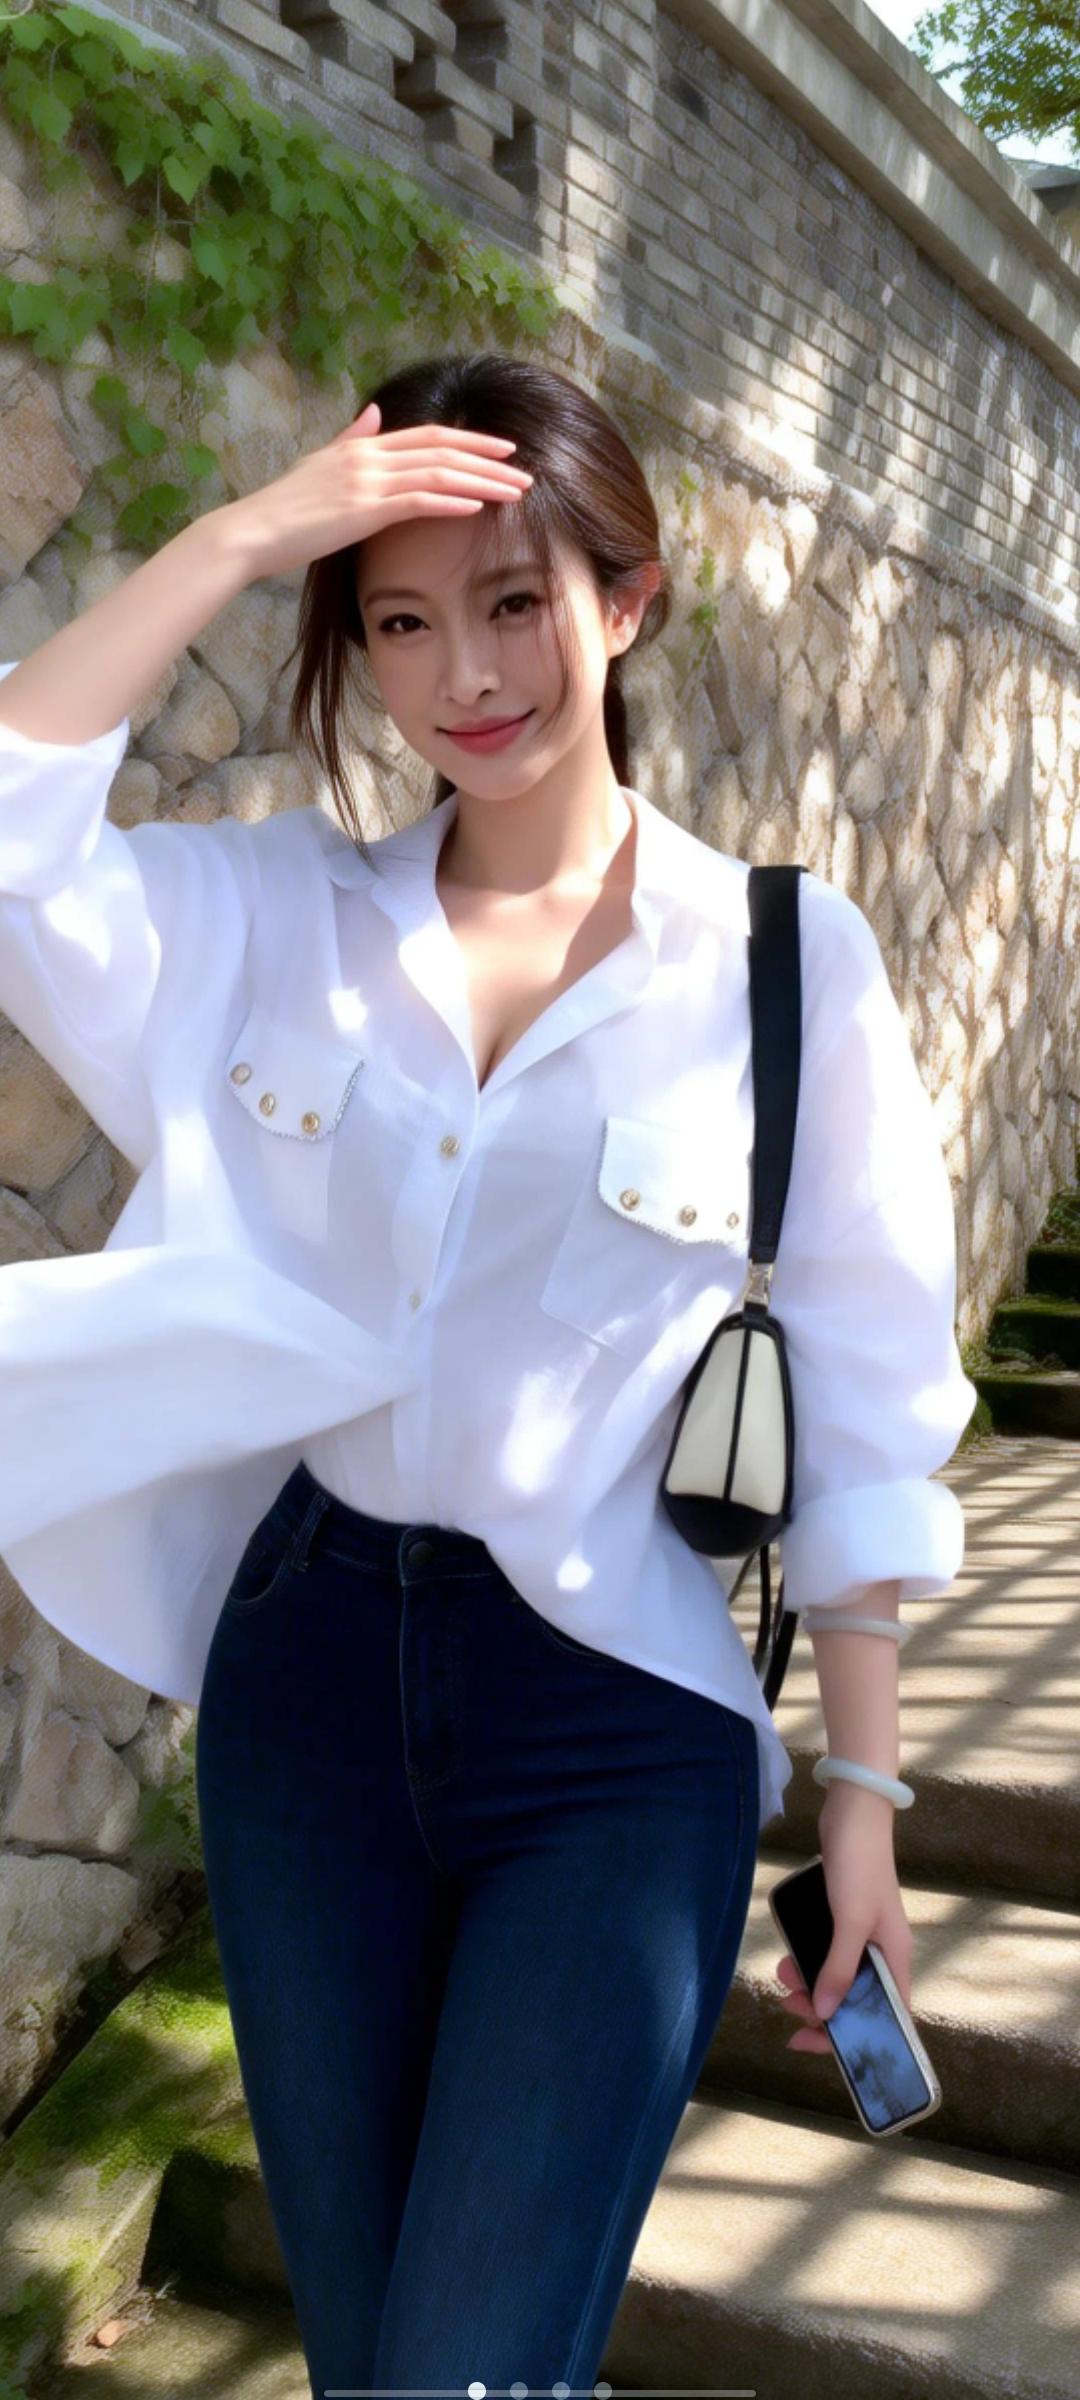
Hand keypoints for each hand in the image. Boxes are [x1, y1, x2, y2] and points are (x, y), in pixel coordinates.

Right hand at [225, 401, 533, 580]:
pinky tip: (476, 506)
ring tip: (515, 492)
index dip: (470, 439)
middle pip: (442, 450)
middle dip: (488, 460)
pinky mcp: (363, 510)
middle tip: (524, 472)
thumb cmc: (283, 507)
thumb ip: (351, 438)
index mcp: (363, 446)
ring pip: (438, 474)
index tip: (503, 449)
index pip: (428, 435)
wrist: (254, 531)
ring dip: (481, 482)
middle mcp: (369, 456)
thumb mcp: (319, 464)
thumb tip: (373, 413)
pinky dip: (449, 501)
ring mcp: (367, 481)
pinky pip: (416, 501)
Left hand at [775, 1785, 913, 2052]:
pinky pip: (825, 1953)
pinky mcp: (843, 1918)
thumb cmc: (860, 1866)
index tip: (817, 2043)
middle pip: (856, 2000)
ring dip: (810, 1985)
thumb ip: (838, 1969)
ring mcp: (862, 1934)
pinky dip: (807, 1961)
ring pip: (837, 1978)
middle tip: (789, 2004)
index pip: (886, 2017)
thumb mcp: (849, 1921)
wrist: (853, 1812)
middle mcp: (881, 1952)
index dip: (856, 2038)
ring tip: (783, 1976)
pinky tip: (788, 1956)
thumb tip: (824, 2015)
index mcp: (895, 1958)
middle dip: (822, 2009)